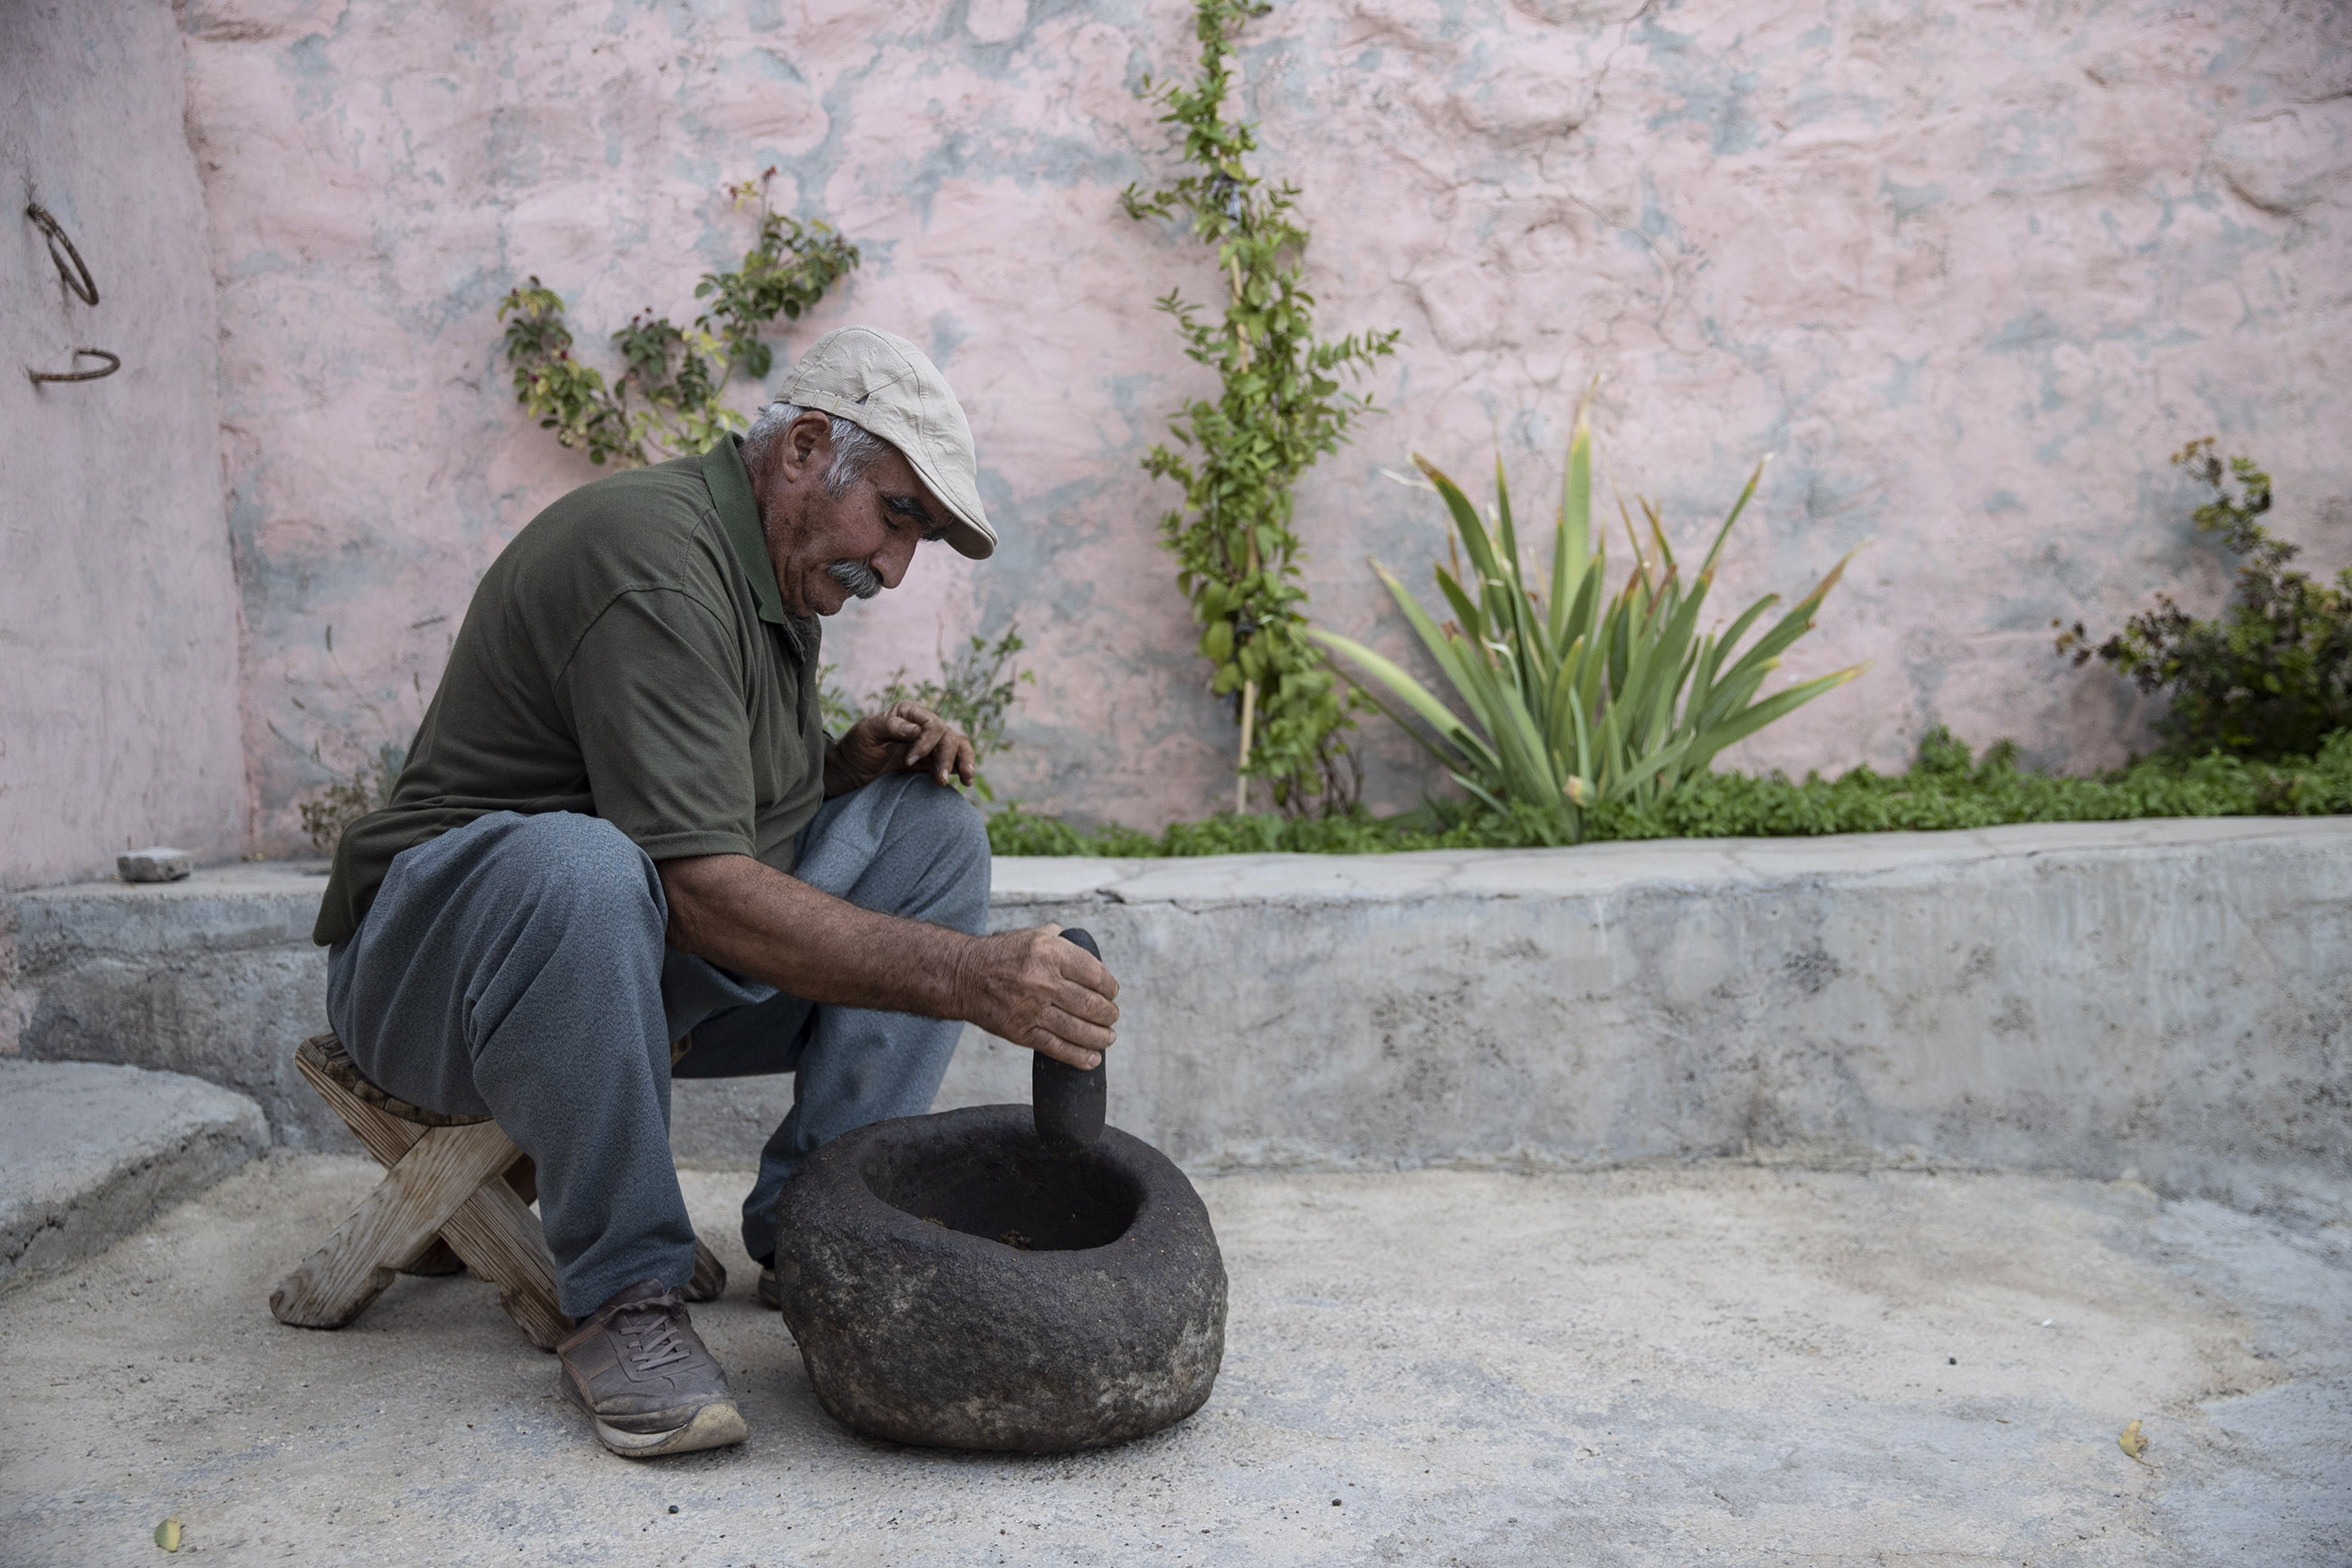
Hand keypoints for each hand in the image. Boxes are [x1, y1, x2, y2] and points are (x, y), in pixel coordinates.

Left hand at [826, 700, 977, 795]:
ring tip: (966, 780)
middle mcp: (923, 726)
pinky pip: (955, 762)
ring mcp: (930, 745)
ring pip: (958, 746)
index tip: (908, 761)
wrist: (852, 773)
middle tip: (939, 780)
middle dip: (946, 758)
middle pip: (947, 737)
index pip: (931, 724)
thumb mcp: (866, 733)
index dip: (925, 743)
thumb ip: (889, 726)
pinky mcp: (932, 763)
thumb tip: (915, 729)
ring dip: (964, 762)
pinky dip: (963, 769)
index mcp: (909, 713)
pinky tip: (966, 781)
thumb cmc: (856, 749)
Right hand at [949, 925, 1119, 1068]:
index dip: (1110, 987)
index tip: (1112, 992)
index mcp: (1049, 953)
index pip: (1095, 974)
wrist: (964, 976)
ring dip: (1100, 1037)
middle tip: (1111, 1016)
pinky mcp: (1021, 1032)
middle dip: (1109, 1014)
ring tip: (1108, 1037)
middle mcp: (1042, 981)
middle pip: (1091, 1004)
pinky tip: (1092, 1058)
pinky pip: (1057, 1048)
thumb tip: (1088, 954)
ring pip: (1078, 1029)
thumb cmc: (1003, 955)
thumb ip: (1063, 941)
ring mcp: (1031, 1009)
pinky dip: (1079, 1057)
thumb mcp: (1033, 935)